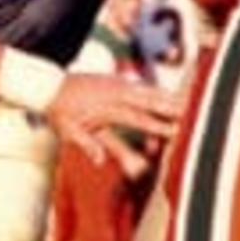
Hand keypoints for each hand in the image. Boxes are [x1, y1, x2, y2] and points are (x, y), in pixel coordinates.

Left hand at [44, 73, 181, 164]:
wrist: (48, 86)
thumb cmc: (60, 112)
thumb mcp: (68, 131)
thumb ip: (86, 145)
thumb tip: (100, 160)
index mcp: (105, 107)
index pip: (136, 118)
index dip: (155, 126)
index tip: (174, 132)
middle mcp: (114, 93)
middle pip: (148, 100)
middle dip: (169, 107)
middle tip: (190, 113)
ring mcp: (117, 84)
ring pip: (147, 90)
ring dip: (167, 96)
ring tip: (187, 102)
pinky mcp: (117, 79)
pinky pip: (141, 85)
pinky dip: (156, 90)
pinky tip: (170, 94)